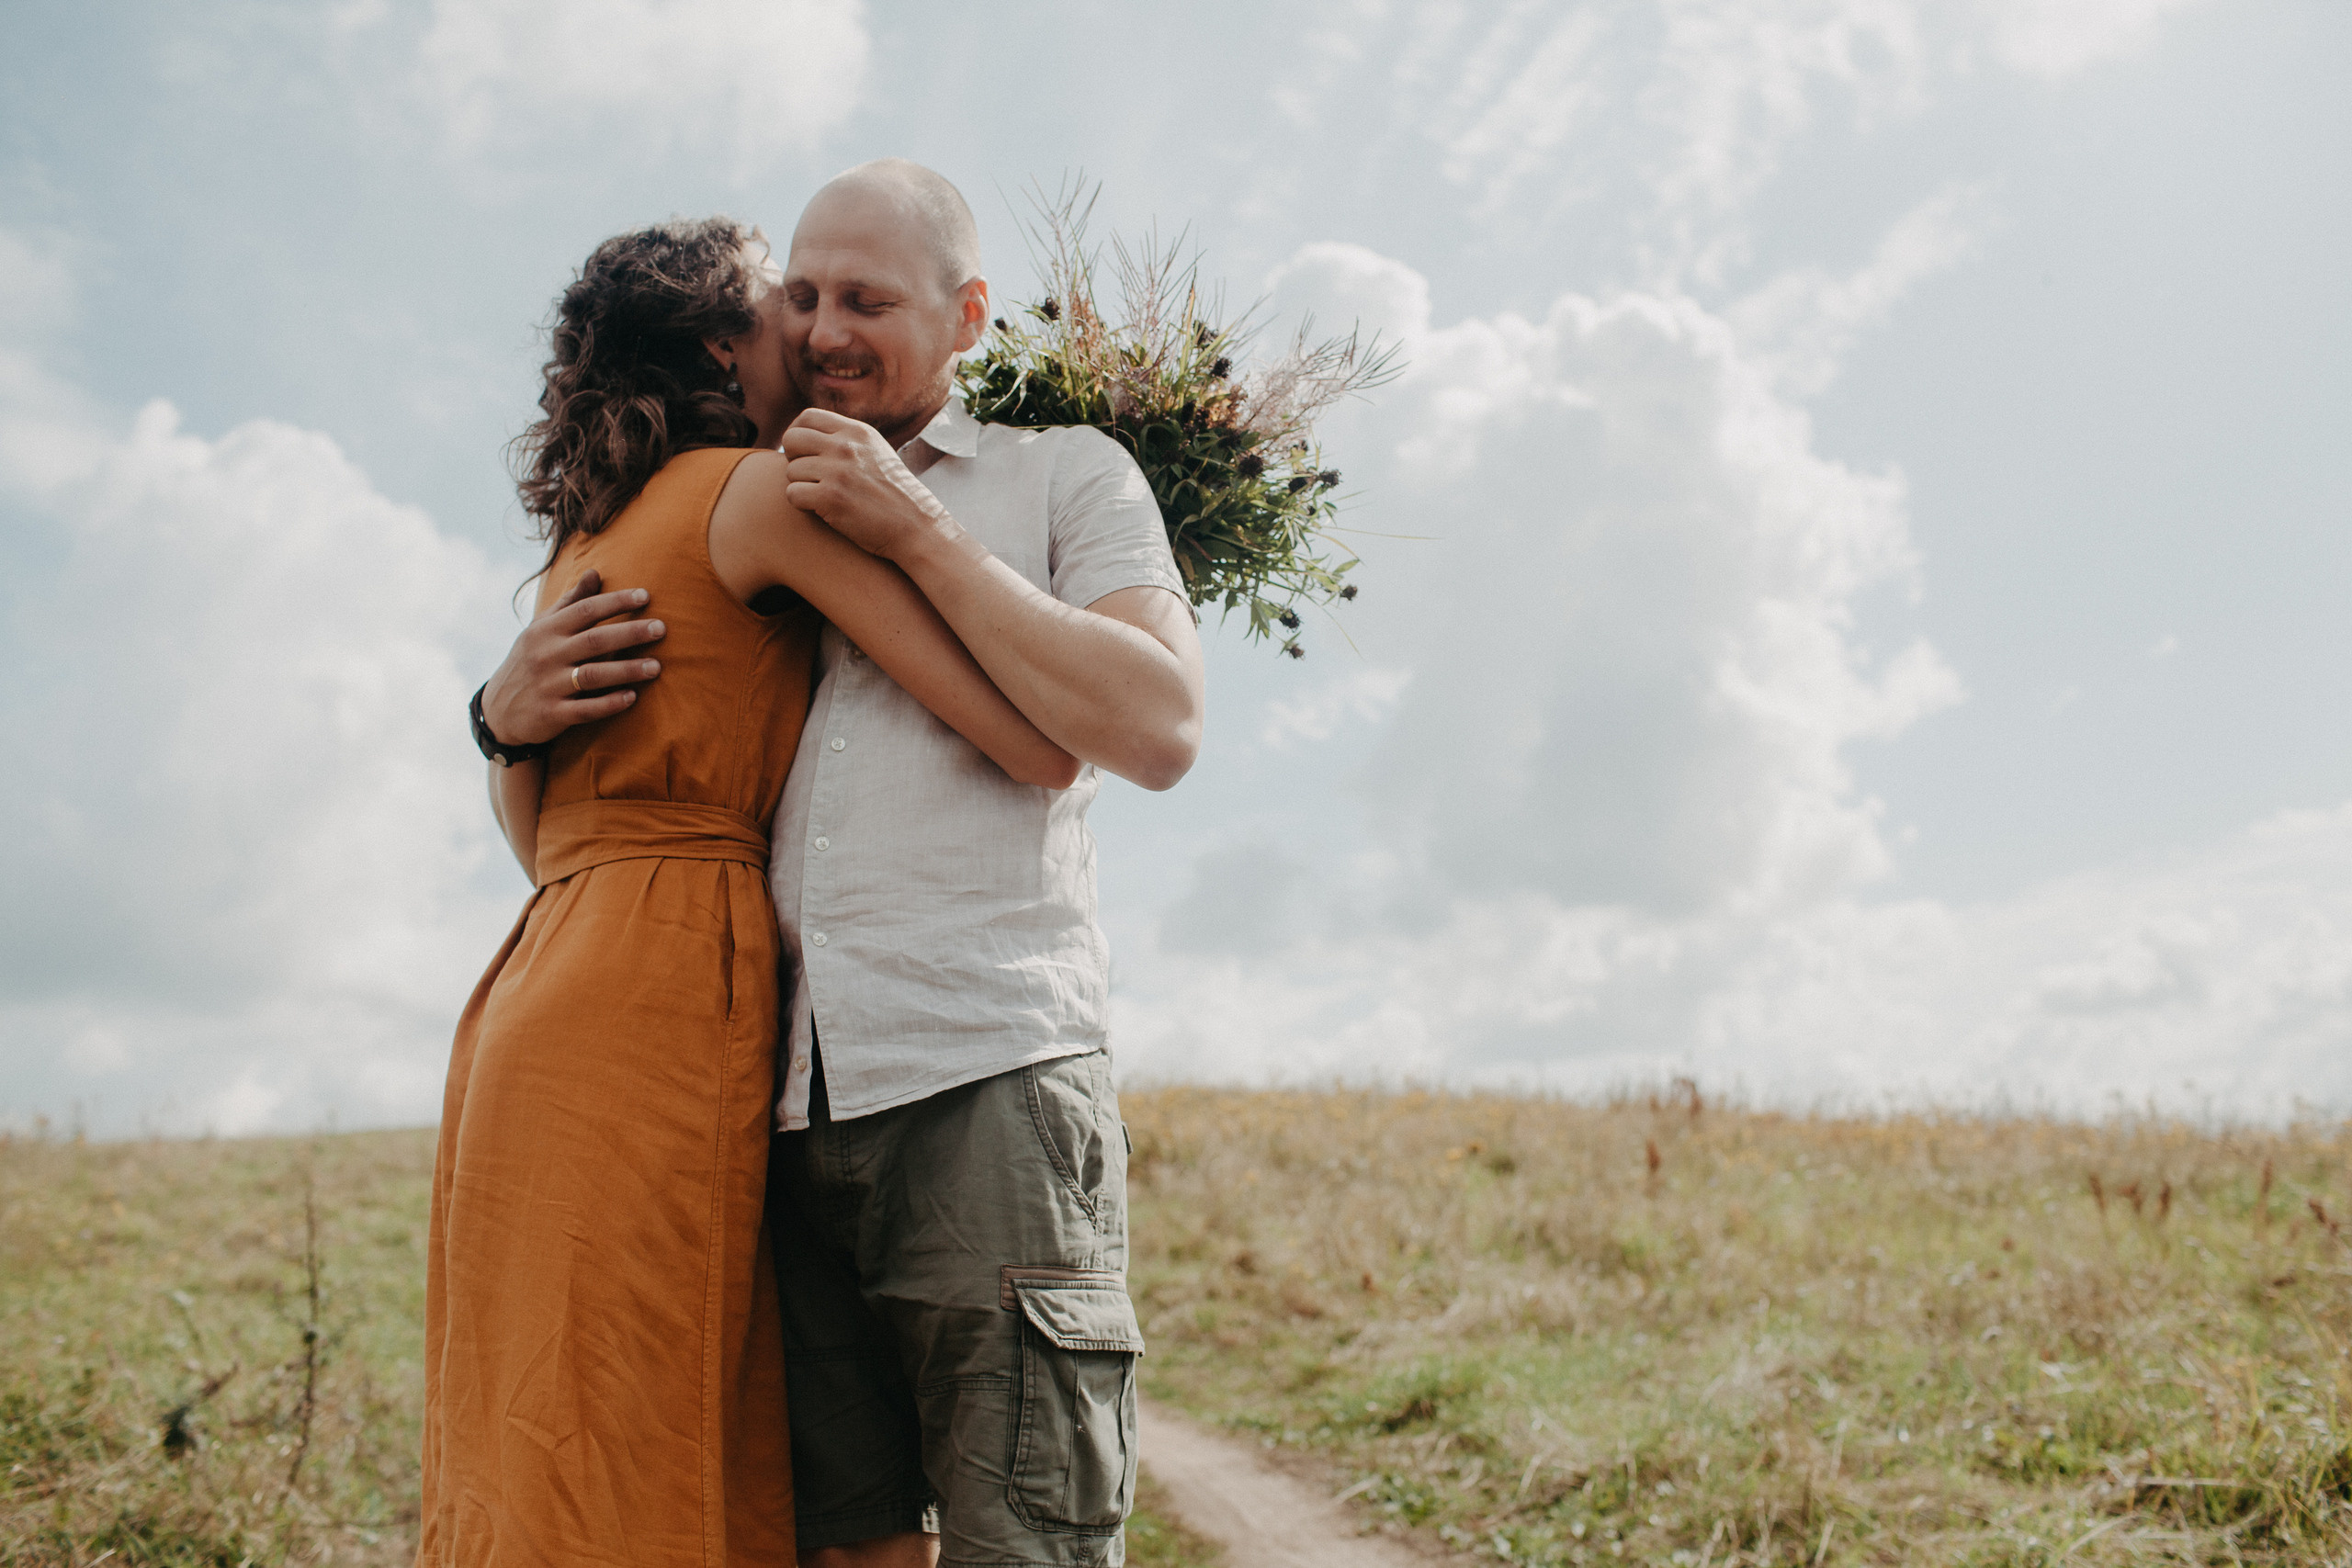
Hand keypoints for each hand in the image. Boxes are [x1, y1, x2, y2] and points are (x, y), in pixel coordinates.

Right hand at [480, 570, 664, 744]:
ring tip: (657, 667)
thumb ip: (570, 602)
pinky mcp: (552, 714)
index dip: (616, 602)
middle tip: (661, 628)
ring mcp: (549, 685)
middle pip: (594, 640)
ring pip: (593, 675)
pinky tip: (632, 698)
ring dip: (627, 670)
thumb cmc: (530, 661)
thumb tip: (595, 572)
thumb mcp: (542, 629)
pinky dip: (609, 704)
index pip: (585, 610)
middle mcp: (547, 655)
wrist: (498, 710)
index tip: (646, 596)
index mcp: (546, 630)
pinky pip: (585, 710)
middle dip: (630, 633)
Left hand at [781, 407, 951, 559]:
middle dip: (793, 459)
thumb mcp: (875, 452)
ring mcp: (838, 471)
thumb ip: (846, 439)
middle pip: (792, 439)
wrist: (915, 526)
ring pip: (791, 470)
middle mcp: (846, 445)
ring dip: (801, 486)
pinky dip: (802, 505)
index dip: (799, 435)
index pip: (808, 416)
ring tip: (825, 497)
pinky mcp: (831, 497)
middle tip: (808, 476)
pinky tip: (822, 509)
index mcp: (857, 431)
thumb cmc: (894, 494)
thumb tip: (809, 434)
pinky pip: (792, 494)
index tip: (804, 453)